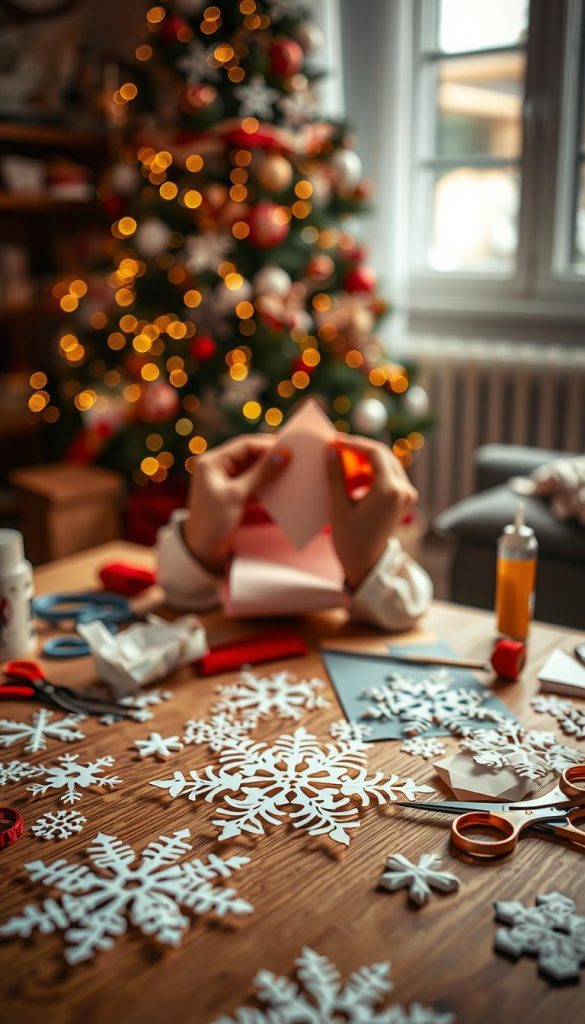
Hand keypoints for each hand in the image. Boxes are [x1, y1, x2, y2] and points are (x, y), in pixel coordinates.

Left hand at [184, 434, 288, 573]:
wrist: (203, 552)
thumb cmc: (213, 522)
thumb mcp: (237, 495)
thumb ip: (261, 473)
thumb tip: (284, 453)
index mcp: (212, 462)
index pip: (244, 445)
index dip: (267, 445)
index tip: (290, 447)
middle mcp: (218, 467)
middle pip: (250, 456)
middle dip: (271, 458)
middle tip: (295, 458)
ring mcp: (227, 481)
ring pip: (254, 470)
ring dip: (271, 472)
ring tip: (292, 472)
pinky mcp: (235, 495)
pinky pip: (255, 484)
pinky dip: (267, 485)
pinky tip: (282, 487)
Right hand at [326, 436, 417, 589]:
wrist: (366, 564)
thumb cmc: (350, 539)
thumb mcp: (338, 506)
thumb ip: (336, 475)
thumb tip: (331, 449)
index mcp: (390, 491)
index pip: (375, 453)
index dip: (354, 443)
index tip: (335, 441)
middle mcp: (404, 489)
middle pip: (383, 455)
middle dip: (359, 450)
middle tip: (337, 448)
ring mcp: (406, 494)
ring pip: (385, 464)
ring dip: (364, 462)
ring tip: (341, 467)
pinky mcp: (403, 498)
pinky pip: (387, 476)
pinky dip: (370, 474)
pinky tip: (351, 482)